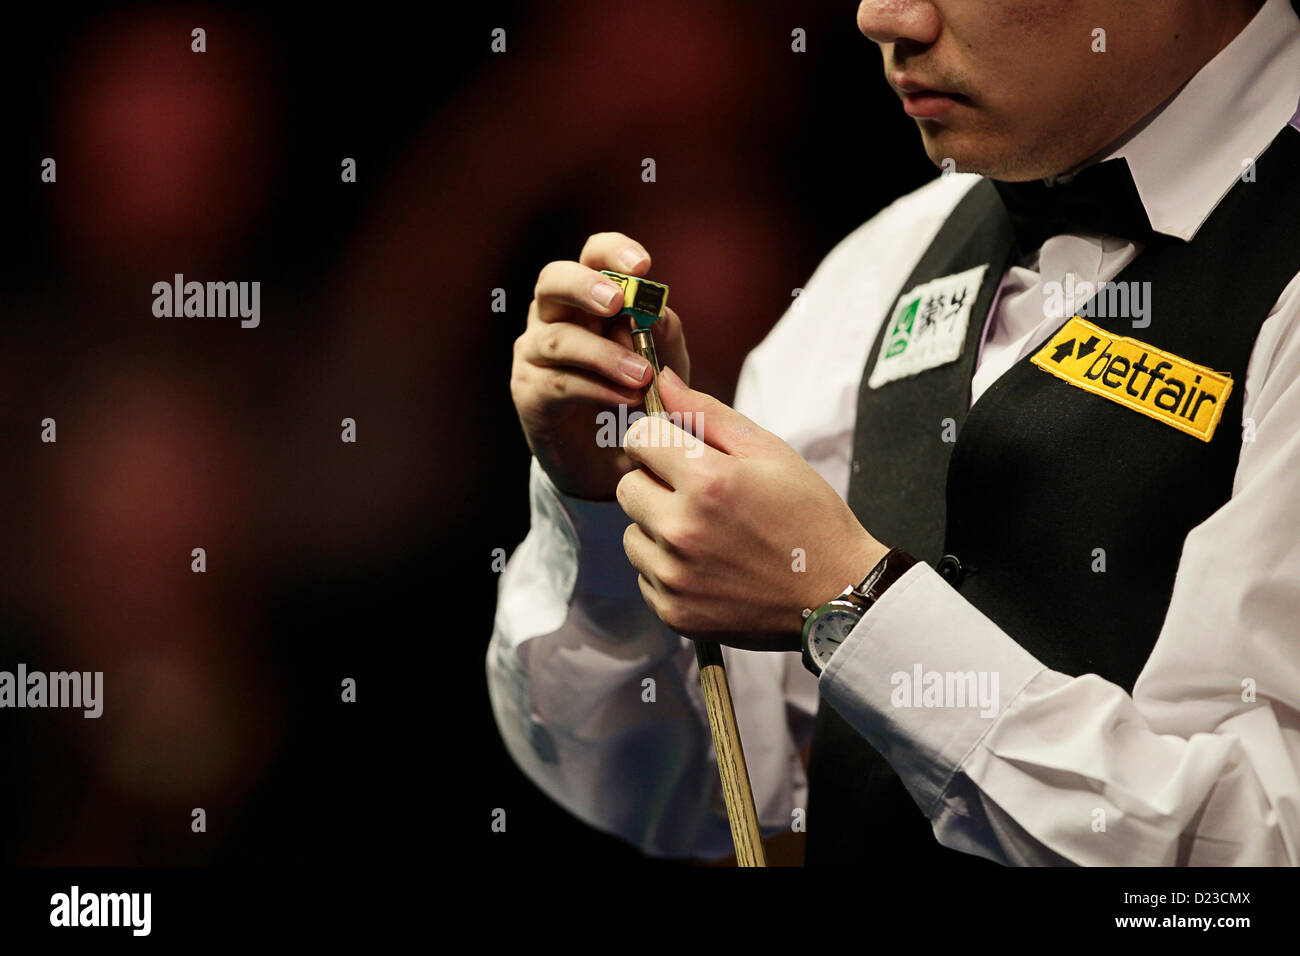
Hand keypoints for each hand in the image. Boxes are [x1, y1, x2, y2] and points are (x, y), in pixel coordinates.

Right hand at [510, 232, 690, 500]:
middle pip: (553, 280)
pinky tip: (626, 399)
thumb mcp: (665, 367)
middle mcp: (553, 316)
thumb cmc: (637, 401)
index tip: (642, 265)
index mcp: (588, 298)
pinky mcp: (528, 392)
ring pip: (558, 338)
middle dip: (585, 286)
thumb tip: (657, 312)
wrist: (610, 461)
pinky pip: (557, 382)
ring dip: (605, 355)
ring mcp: (535, 353)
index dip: (613, 251)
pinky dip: (597, 389)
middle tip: (618, 303)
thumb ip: (664, 337)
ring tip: (643, 376)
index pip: (592, 256)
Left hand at [617, 367, 888, 650]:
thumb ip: (708, 413)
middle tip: (698, 494)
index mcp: (707, 482)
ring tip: (706, 533)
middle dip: (655, 482)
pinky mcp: (673, 611)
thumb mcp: (769, 451)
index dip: (659, 439)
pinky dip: (667, 567)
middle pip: (626, 486)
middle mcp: (682, 530)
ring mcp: (674, 576)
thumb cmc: (809, 515)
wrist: (837, 592)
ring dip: (657, 527)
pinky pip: (644, 574)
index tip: (681, 450)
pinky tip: (708, 565)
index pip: (639, 439)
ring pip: (631, 532)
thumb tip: (663, 381)